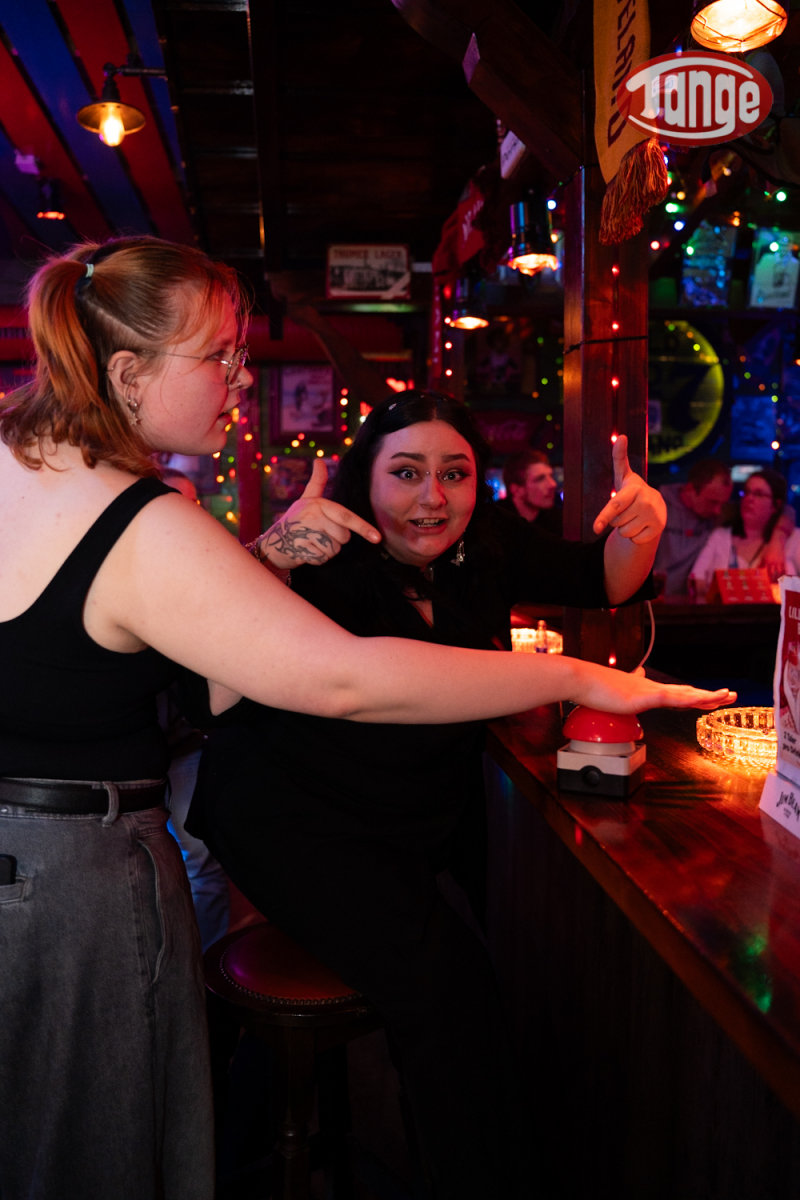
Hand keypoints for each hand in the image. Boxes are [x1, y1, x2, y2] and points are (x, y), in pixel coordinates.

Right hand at [256, 459, 380, 568]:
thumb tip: (319, 460)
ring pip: (334, 549)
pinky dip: (318, 559)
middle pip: (343, 537)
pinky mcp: (301, 548)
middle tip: (319, 536)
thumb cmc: (295, 520)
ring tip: (312, 543)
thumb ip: (317, 482)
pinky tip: (307, 551)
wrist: (273, 542)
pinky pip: (323, 558)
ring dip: (326, 551)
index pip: (346, 517)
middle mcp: (312, 516)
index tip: (377, 537)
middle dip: (336, 541)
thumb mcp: (306, 499)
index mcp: (318, 503)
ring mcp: (305, 532)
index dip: (363, 527)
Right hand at [573, 662, 735, 713]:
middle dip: (709, 695)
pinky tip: (700, 700)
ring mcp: (648, 692)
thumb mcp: (615, 687)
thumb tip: (637, 673)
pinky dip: (688, 699)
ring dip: (707, 696)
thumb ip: (628, 682)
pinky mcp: (642, 697)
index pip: (675, 693)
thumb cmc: (593, 686)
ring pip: (685, 694)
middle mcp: (651, 688)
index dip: (693, 694)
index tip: (709, 696)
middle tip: (730, 694)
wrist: (581, 679)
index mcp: (645, 689)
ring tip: (726, 696)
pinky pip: (670, 699)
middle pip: (686, 692)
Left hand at [592, 436, 666, 543]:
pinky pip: (635, 540)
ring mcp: (655, 515)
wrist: (656, 507)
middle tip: (626, 510)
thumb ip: (619, 458)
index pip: (615, 506)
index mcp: (635, 489)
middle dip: (616, 520)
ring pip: (624, 532)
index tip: (595, 528)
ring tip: (634, 517)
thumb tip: (621, 436)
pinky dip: (635, 536)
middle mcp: (647, 501)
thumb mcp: (624, 476)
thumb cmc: (633, 491)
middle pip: (616, 522)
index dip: (603, 517)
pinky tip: (642, 526)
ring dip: (625, 529)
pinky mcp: (659, 529)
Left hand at [761, 538, 785, 582]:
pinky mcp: (783, 561)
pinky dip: (784, 574)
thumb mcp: (763, 557)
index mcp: (766, 561)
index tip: (764, 582)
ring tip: (777, 583)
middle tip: (770, 585)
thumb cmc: (769, 551)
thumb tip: (756, 570)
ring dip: (778, 578)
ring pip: (779, 572)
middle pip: (771, 572)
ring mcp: (778, 562)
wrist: (777, 544)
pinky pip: (784, 569)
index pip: (764, 570)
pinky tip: (783, 578)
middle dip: (771, 579)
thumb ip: (760, 564)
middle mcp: (772, 562)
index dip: (764, 576)